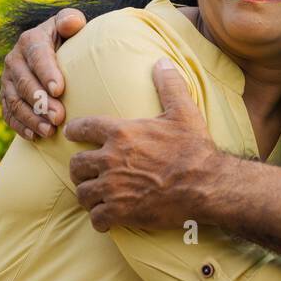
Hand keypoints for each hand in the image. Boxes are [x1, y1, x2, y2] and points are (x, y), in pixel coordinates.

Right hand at [0, 8, 85, 139]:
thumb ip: (71, 20)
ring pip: (15, 101)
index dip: (47, 73)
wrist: (51, 51)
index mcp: (30, 40)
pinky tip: (35, 137)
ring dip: (31, 118)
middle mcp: (14, 59)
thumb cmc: (66, 38)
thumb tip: (71, 23)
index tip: (59, 90)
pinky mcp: (6, 97)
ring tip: (49, 131)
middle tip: (58, 117)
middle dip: (40, 102)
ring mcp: (8, 80)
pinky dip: (20, 127)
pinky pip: (9, 114)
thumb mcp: (69, 24)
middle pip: (25, 82)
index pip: (37, 56)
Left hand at [65, 58, 222, 230]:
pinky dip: (99, 219)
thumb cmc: (194, 148)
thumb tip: (162, 61)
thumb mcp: (183, 111)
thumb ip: (169, 85)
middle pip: (75, 165)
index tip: (74, 135)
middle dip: (79, 169)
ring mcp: (114, 188)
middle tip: (86, 172)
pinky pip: (96, 218)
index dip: (75, 131)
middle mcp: (111, 159)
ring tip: (95, 196)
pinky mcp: (121, 212)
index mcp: (121, 133)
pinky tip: (106, 218)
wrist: (206, 184)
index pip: (82, 128)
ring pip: (82, 193)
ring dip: (87, 195)